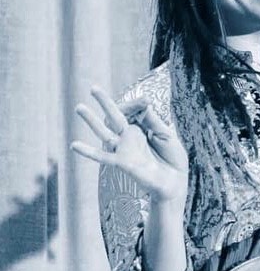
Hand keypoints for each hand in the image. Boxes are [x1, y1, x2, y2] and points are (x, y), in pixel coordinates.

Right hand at [71, 86, 189, 203]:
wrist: (175, 182)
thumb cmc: (172, 158)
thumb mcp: (166, 135)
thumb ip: (154, 121)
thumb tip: (143, 103)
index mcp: (142, 128)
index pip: (133, 111)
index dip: (136, 104)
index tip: (145, 100)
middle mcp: (130, 137)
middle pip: (114, 117)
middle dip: (104, 103)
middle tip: (93, 88)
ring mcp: (124, 149)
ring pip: (104, 132)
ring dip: (91, 121)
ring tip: (79, 107)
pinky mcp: (122, 162)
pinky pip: (102, 157)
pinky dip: (88, 152)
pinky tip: (74, 145)